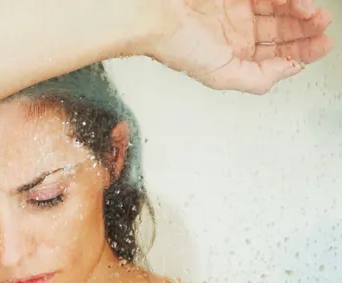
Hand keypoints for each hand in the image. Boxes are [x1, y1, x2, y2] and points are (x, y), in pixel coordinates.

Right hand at [145, 0, 332, 93]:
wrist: (156, 17)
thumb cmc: (177, 46)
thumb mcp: (222, 75)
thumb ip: (258, 79)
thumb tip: (288, 70)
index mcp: (233, 57)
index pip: (276, 55)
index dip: (301, 52)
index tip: (320, 47)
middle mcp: (237, 34)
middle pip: (282, 32)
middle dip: (306, 31)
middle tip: (322, 28)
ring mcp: (237, 10)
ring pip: (280, 10)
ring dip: (301, 13)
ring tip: (314, 14)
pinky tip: (297, 3)